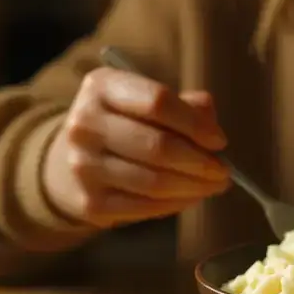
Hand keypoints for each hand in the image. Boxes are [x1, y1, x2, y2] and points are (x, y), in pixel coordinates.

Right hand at [42, 67, 230, 227]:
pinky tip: (191, 197)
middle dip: (201, 162)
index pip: (158, 101)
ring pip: (155, 181)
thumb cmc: (123, 126)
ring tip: (214, 185)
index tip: (220, 141)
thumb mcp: (145, 102)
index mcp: (102, 87)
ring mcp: (84, 165)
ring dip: (194, 187)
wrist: (70, 163)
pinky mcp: (90, 203)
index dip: (195, 124)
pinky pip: (146, 207)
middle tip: (224, 172)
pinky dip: (177, 204)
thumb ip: (184, 107)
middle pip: (158, 146)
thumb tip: (212, 126)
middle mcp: (85, 124)